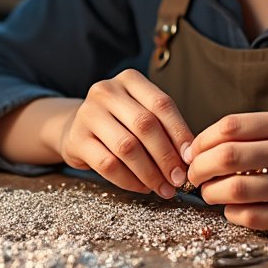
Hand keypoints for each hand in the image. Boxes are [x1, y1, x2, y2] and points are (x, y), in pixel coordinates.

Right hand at [58, 69, 193, 197]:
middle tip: (178, 179)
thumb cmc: (119, 123)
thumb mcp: (140, 113)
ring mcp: (88, 114)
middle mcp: (107, 91)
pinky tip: (142, 187)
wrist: (76, 128)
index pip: (162, 104)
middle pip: (145, 125)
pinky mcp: (76, 139)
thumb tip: (188, 158)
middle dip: (166, 157)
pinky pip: (108, 164)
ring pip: (127, 147)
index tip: (191, 158)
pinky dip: (129, 180)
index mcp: (130, 80)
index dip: (180, 133)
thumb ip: (163, 128)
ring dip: (150, 173)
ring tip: (163, 188)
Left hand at [186, 111, 267, 236]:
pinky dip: (232, 214)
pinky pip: (250, 217)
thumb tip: (198, 148)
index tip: (193, 153)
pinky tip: (232, 210)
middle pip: (227, 156)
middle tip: (193, 176)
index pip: (231, 126)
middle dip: (199, 168)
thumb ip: (254, 134)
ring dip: (212, 194)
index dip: (203, 141)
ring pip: (234, 190)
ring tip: (210, 194)